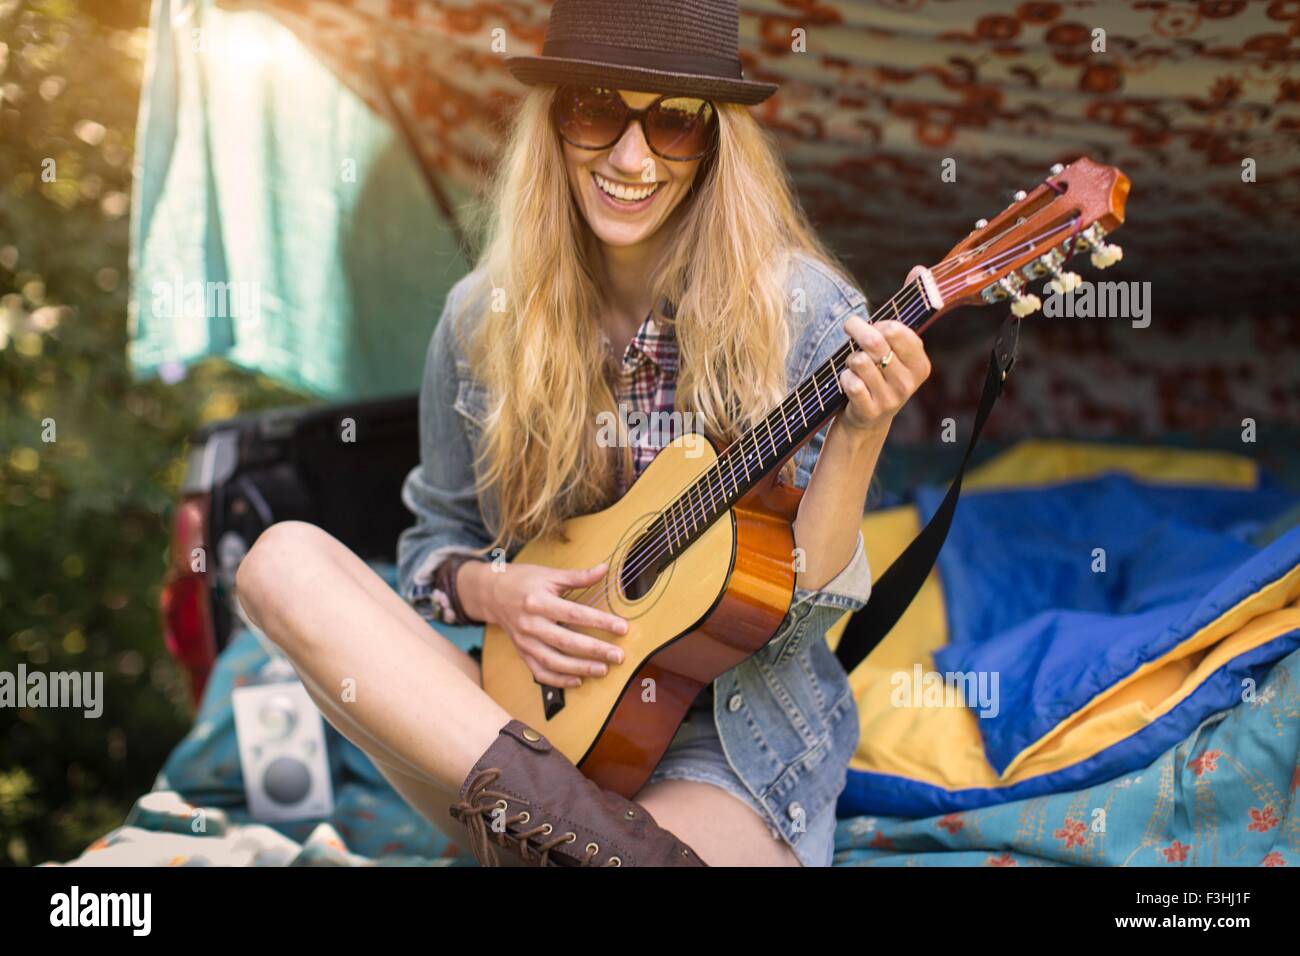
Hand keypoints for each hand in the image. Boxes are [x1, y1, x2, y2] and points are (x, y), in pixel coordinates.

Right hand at [484, 561, 627, 687]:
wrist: (491, 593)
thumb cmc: (523, 581)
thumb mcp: (549, 574)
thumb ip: (578, 576)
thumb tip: (604, 569)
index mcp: (538, 601)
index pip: (574, 614)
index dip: (599, 622)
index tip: (622, 627)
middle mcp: (530, 624)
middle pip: (566, 642)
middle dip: (594, 650)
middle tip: (618, 656)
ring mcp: (524, 641)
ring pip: (553, 662)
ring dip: (579, 668)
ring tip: (602, 670)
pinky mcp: (522, 653)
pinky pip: (540, 672)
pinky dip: (558, 680)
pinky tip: (578, 681)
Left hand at [837, 316, 930, 434]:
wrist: (869, 420)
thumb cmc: (879, 378)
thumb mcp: (895, 360)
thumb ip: (890, 338)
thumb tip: (864, 322)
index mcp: (919, 365)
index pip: (895, 330)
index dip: (877, 324)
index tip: (872, 327)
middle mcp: (907, 383)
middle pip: (874, 342)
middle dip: (857, 331)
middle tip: (850, 329)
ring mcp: (889, 399)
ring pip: (860, 361)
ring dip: (851, 358)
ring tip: (855, 365)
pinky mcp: (870, 410)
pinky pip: (850, 381)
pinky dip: (844, 377)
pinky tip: (850, 381)